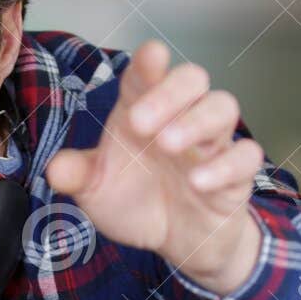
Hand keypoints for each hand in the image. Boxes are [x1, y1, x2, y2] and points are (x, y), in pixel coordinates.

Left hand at [46, 40, 264, 294]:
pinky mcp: (236, 175)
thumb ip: (77, 176)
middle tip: (140, 124)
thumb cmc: (136, 200)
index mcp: (143, 111)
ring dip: (197, 121)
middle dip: (170, 92)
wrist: (175, 242)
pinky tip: (198, 183)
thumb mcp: (97, 191)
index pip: (148, 75)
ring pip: (223, 107)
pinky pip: (245, 157)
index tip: (150, 57)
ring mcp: (212, 145)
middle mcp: (180, 119)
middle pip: (191, 79)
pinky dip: (225, 166)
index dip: (150, 63)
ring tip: (168, 144)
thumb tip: (55, 170)